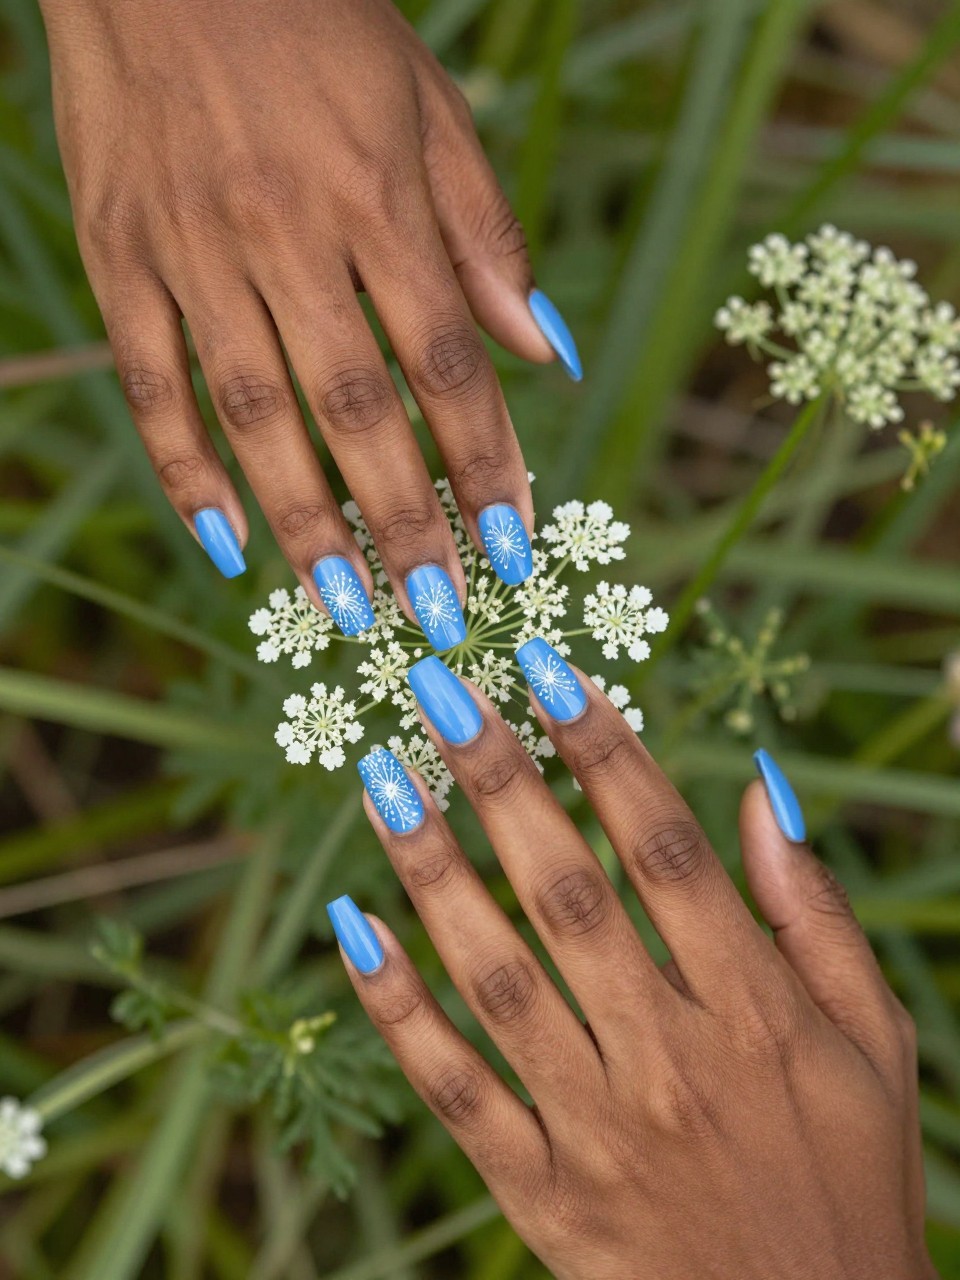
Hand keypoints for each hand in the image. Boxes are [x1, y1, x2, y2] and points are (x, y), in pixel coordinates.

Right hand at [39, 0, 577, 631]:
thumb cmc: (315, 26)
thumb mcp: (428, 106)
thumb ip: (485, 235)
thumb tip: (544, 354)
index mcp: (376, 197)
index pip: (447, 361)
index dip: (483, 462)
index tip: (509, 544)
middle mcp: (286, 233)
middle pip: (355, 408)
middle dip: (403, 520)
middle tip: (435, 611)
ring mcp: (191, 249)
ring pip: (253, 414)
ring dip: (304, 522)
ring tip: (345, 605)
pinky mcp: (117, 255)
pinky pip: (151, 382)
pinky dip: (184, 467)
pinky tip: (225, 541)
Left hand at [330, 642, 932, 1279]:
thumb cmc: (852, 1175)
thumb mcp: (874, 1040)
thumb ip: (816, 913)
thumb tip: (760, 790)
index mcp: (754, 1008)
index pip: (664, 847)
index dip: (602, 748)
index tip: (546, 668)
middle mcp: (670, 1057)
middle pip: (567, 892)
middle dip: (500, 781)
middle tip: (440, 692)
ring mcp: (598, 1129)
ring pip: (497, 977)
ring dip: (433, 872)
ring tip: (383, 781)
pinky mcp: (544, 1195)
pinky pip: (456, 1091)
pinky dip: (399, 1011)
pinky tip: (355, 929)